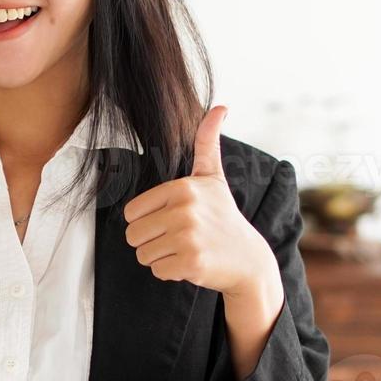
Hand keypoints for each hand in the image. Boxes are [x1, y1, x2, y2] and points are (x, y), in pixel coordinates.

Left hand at [123, 105, 278, 303]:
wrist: (249, 259)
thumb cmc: (223, 216)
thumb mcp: (213, 178)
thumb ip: (207, 143)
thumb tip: (221, 107)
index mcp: (182, 187)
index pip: (131, 213)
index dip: (147, 222)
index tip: (173, 221)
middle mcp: (185, 209)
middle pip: (133, 235)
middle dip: (151, 242)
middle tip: (179, 239)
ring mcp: (188, 236)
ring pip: (143, 255)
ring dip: (160, 258)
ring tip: (186, 249)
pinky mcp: (191, 262)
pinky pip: (157, 271)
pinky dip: (171, 272)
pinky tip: (192, 263)